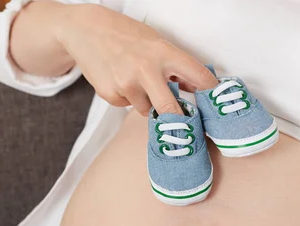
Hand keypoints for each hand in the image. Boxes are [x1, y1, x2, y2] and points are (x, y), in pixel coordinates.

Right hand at [57, 3, 217, 113]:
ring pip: (148, 110)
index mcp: (163, 53)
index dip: (210, 92)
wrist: (84, 30)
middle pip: (172, 110)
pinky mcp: (111, 94)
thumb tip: (194, 88)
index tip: (214, 103)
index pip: (197, 75)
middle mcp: (146, 69)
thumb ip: (175, 66)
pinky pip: (128, 106)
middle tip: (181, 122)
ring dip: (146, 102)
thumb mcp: (155, 42)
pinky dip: (127, 98)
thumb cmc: (124, 35)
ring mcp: (127, 84)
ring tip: (135, 80)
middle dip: (178, 119)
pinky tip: (118, 79)